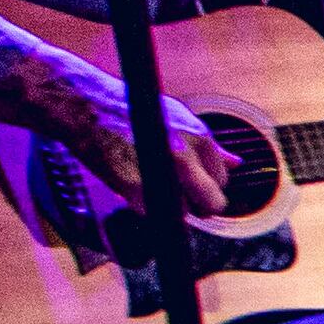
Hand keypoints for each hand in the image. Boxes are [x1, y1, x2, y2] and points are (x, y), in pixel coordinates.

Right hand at [0, 43, 229, 215]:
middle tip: (179, 198)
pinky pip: (153, 216)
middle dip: (199, 207)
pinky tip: (134, 190)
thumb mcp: (178, 118)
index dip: (207, 186)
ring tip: (150, 186)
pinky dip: (145, 210)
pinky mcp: (135, 188)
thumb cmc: (131, 109)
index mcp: (200, 137)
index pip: (223, 180)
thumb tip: (238, 163)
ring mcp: (162, 174)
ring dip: (169, 209)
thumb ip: (209, 147)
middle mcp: (187, 156)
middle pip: (211, 204)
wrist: (85, 107)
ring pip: (183, 214)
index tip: (192, 184)